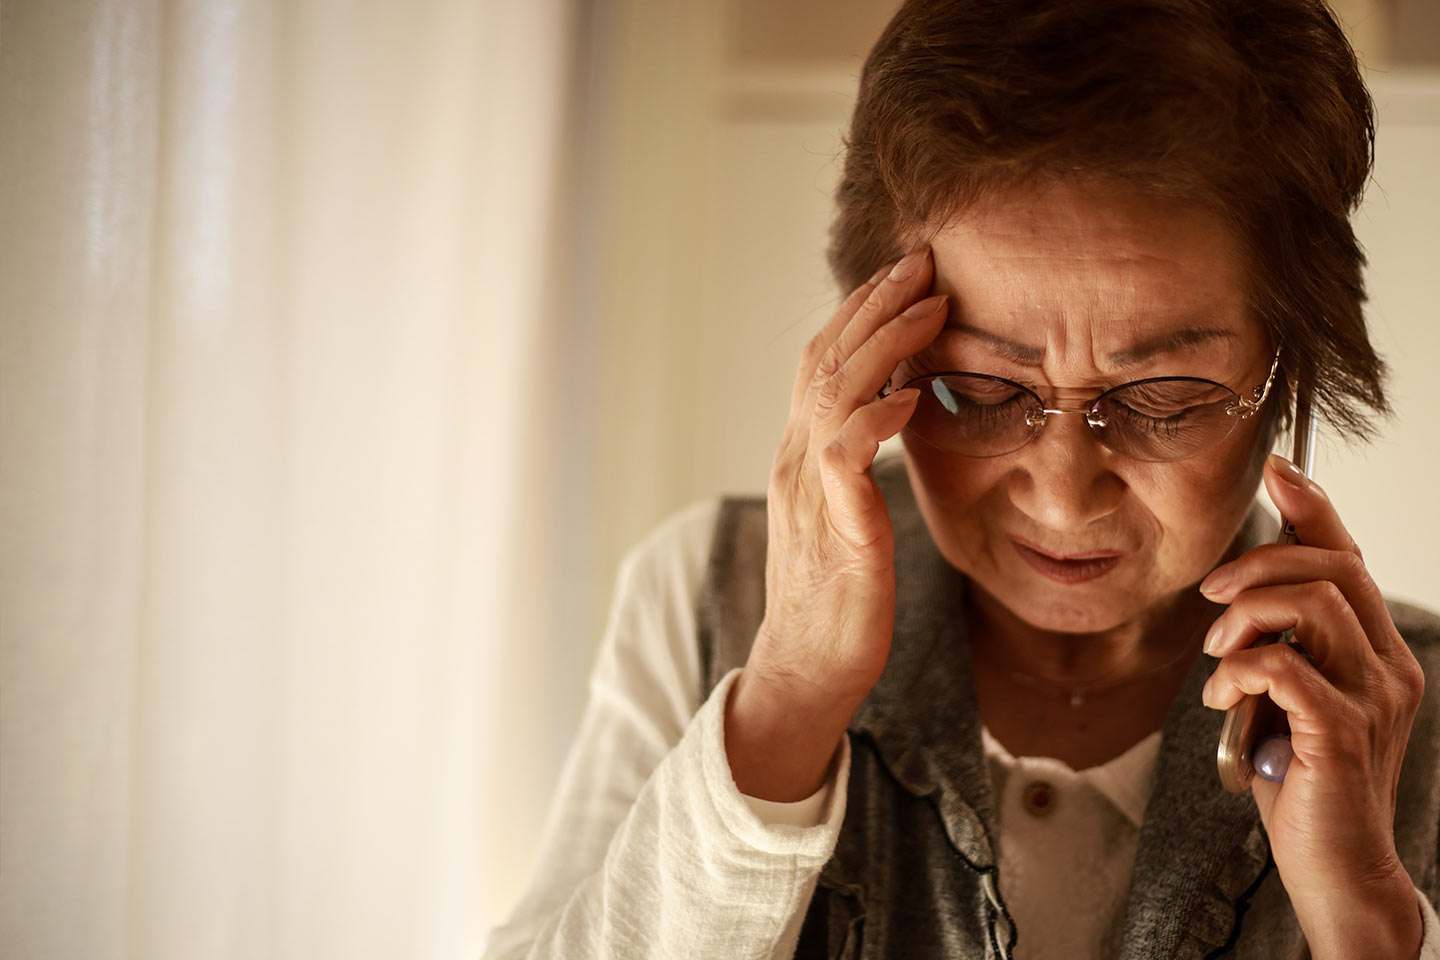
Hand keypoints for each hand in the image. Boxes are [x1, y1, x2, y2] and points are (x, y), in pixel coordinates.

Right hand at [724, 248, 948, 800]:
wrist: (805, 669)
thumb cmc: (836, 596)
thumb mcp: (845, 512)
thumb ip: (855, 461)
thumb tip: (893, 413)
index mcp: (801, 453)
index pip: (822, 361)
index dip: (860, 312)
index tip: (906, 275)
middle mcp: (796, 460)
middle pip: (825, 359)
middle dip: (874, 304)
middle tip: (922, 262)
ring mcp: (809, 492)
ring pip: (835, 392)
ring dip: (884, 343)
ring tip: (930, 306)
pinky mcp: (835, 529)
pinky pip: (845, 457)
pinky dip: (876, 419)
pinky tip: (911, 396)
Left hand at [1199, 454, 1425, 958]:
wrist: (1336, 866)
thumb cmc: (1304, 781)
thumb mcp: (1288, 698)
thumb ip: (1282, 645)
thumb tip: (1243, 592)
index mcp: (1376, 652)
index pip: (1350, 558)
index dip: (1314, 507)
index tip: (1278, 470)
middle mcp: (1387, 666)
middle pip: (1332, 567)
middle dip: (1257, 564)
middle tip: (1211, 597)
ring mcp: (1372, 698)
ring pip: (1312, 604)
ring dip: (1244, 619)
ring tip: (1216, 658)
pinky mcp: (1342, 732)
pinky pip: (1285, 666)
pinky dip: (1239, 670)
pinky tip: (1221, 697)